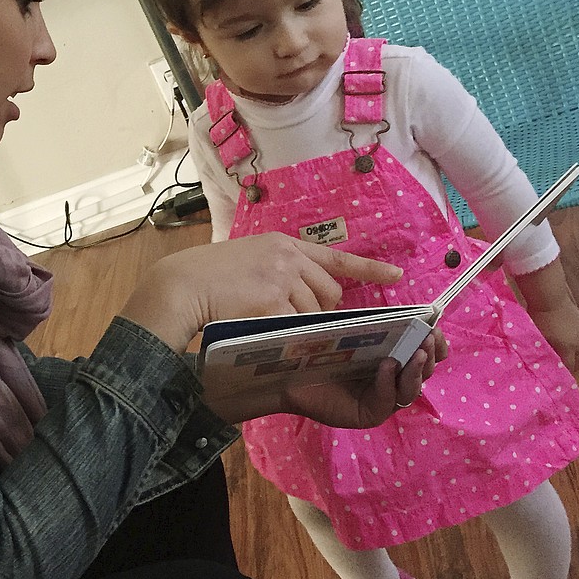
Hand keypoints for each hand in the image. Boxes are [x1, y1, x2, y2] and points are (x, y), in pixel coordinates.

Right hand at [120, 232, 403, 351]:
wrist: (181, 285)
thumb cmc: (206, 277)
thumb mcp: (248, 260)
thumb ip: (278, 271)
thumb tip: (305, 296)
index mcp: (284, 244)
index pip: (337, 256)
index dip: (370, 267)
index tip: (397, 275)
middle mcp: (289, 257)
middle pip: (330, 292)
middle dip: (322, 310)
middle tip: (294, 318)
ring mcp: (282, 277)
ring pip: (315, 312)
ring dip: (301, 324)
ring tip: (266, 321)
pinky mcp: (273, 299)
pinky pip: (295, 326)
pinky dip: (284, 333)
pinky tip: (262, 329)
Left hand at [205, 328, 447, 425]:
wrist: (282, 370)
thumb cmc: (313, 346)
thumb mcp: (347, 325)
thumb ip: (370, 313)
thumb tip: (397, 281)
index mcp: (390, 356)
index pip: (423, 351)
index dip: (436, 341)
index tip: (436, 326)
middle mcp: (390, 379)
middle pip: (424, 370)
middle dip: (430, 354)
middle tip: (429, 339)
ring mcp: (380, 398)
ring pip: (411, 388)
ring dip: (416, 370)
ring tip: (415, 353)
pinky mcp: (367, 414)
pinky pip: (386, 401)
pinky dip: (389, 384)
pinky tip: (387, 366)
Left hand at [528, 298, 578, 371]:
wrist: (550, 297)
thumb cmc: (540, 318)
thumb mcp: (539, 337)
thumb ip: (543, 351)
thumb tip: (541, 363)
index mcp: (568, 348)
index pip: (569, 367)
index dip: (564, 374)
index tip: (557, 377)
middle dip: (572, 366)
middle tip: (562, 369)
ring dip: (578, 356)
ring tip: (568, 358)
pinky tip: (572, 343)